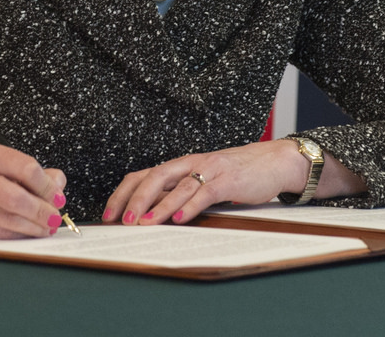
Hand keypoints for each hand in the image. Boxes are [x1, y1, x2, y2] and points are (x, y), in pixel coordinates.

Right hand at [0, 142, 67, 239]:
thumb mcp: (0, 165)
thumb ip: (32, 173)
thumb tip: (58, 184)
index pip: (27, 168)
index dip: (47, 186)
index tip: (58, 197)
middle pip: (18, 198)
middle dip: (42, 211)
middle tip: (54, 218)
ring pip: (9, 220)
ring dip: (34, 227)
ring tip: (46, 228)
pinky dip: (17, 237)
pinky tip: (27, 235)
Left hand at [102, 139, 308, 225]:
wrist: (273, 161)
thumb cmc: (237, 174)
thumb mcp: (203, 181)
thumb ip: (181, 193)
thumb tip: (152, 216)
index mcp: (181, 164)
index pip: (143, 175)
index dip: (123, 193)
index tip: (110, 214)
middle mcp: (191, 163)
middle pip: (154, 177)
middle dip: (135, 199)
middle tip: (123, 220)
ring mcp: (210, 169)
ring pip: (178, 186)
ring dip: (159, 206)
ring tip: (145, 222)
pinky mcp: (228, 179)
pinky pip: (205, 192)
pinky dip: (191, 206)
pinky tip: (181, 219)